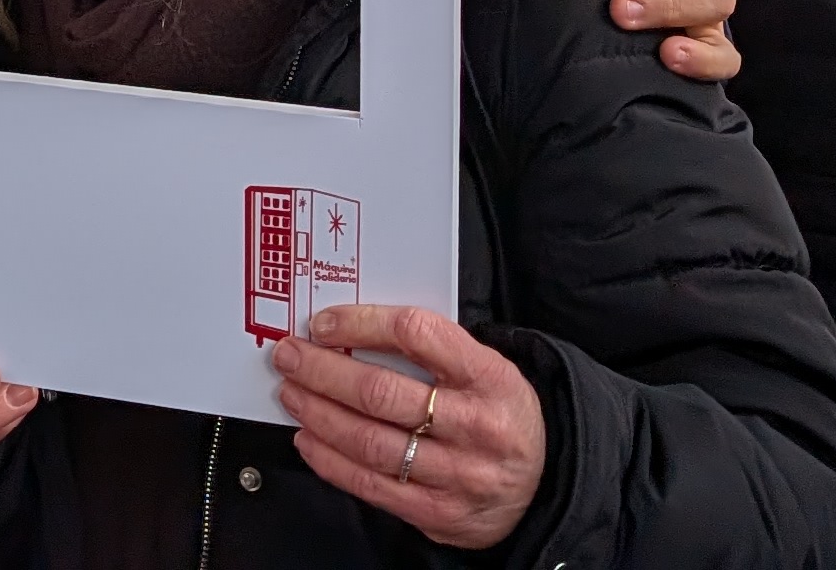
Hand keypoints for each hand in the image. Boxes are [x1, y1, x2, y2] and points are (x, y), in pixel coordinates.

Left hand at [270, 304, 545, 549]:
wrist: (544, 484)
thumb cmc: (502, 415)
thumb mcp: (489, 369)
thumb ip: (434, 350)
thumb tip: (353, 331)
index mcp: (490, 378)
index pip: (418, 335)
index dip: (362, 323)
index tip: (325, 323)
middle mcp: (476, 426)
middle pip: (381, 393)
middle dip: (323, 371)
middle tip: (290, 356)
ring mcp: (457, 474)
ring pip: (369, 442)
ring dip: (318, 414)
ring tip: (293, 394)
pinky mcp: (437, 512)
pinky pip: (371, 486)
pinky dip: (330, 461)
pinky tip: (310, 439)